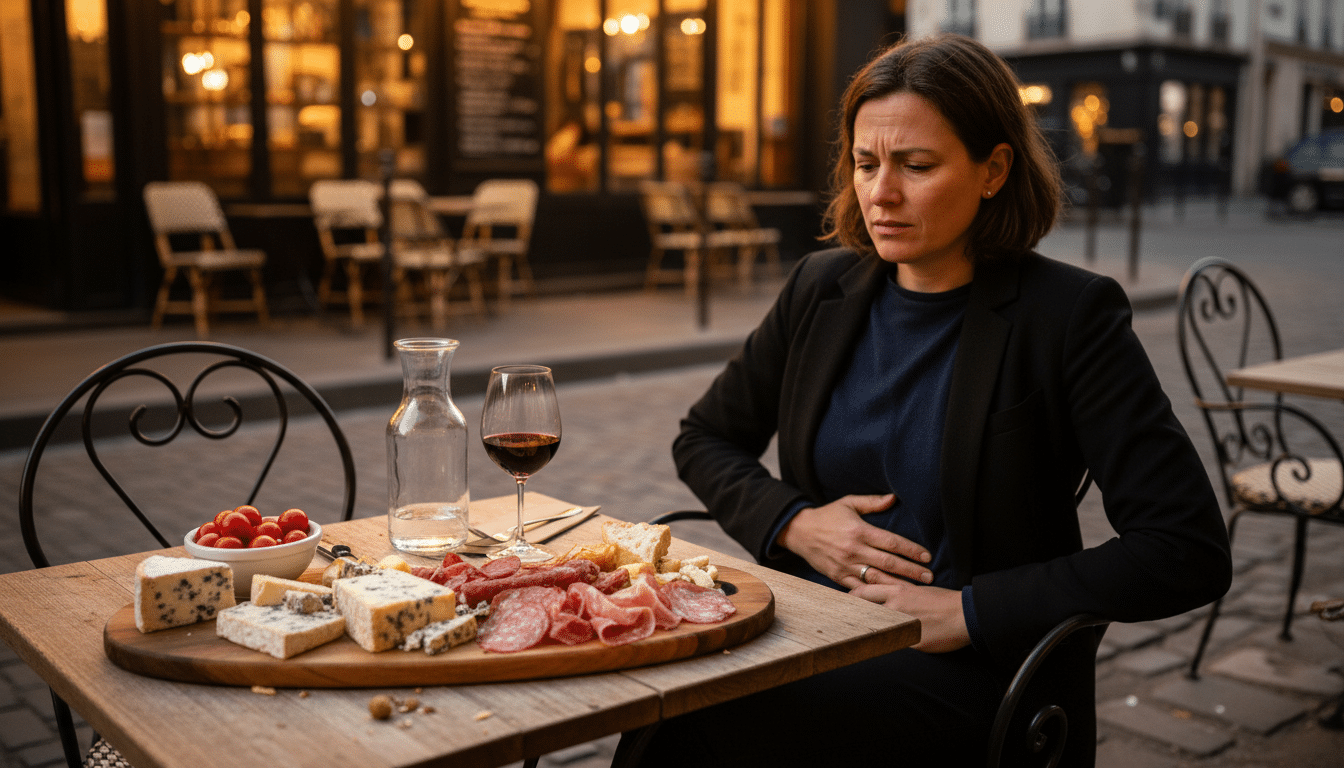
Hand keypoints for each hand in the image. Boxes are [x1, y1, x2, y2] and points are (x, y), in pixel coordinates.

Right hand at [777, 494, 932, 587]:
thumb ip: (872, 502)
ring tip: (916, 589)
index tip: (927, 557)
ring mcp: (845, 565)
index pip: (891, 542)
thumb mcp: (848, 503)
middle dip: (911, 571)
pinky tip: (889, 598)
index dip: (911, 550)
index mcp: (859, 530)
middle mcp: (853, 549)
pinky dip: (875, 593)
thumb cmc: (827, 515)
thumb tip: (894, 498)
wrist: (799, 531)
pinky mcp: (837, 576)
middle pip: (888, 563)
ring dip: (897, 584)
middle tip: (929, 576)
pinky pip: (859, 588)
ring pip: (876, 578)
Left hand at [850, 582, 969, 652]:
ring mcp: (904, 626)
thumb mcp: (917, 591)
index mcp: (898, 593)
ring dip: (865, 636)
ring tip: (850, 642)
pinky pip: (894, 648)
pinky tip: (874, 655)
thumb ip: (897, 593)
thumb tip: (882, 596)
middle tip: (839, 625)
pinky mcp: (913, 643)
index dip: (850, 600)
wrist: (965, 614)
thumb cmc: (943, 601)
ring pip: (875, 631)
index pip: (864, 593)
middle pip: (864, 612)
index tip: (843, 605)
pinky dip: (884, 650)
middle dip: (851, 618)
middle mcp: (897, 608)